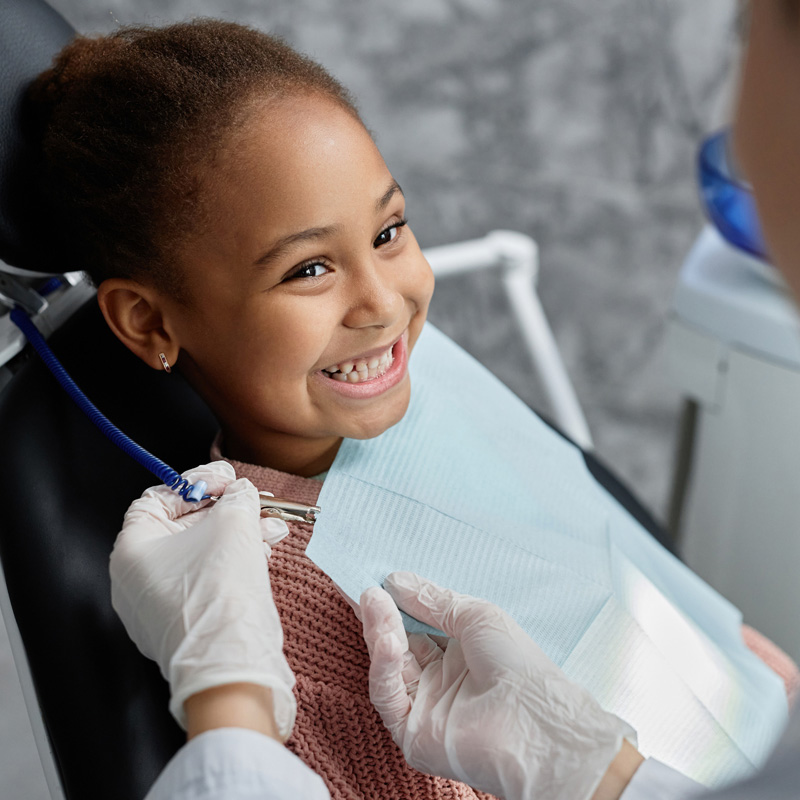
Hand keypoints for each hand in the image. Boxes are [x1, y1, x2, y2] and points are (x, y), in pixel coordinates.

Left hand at [109, 461, 295, 739]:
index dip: (196, 482)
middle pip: (184, 526)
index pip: (158, 499)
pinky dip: (235, 563)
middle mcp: (137, 580)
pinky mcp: (186, 625)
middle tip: (252, 500)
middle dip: (226, 510)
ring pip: (202, 555)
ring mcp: (160, 607)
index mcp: (131, 551)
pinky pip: (208, 581)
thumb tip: (241, 493)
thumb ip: (237, 497)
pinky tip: (265, 552)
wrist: (232, 664)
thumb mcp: (233, 523)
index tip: (227, 479)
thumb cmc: (220, 592)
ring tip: (271, 527)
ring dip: (239, 535)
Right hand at [361, 572, 637, 799]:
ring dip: (379, 631)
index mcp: (459, 653)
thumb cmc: (516, 663)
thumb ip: (432, 600)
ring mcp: (424, 707)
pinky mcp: (410, 733)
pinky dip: (383, 666)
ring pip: (389, 666)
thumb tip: (394, 580)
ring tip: (372, 601)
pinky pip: (388, 695)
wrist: (533, 722)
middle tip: (364, 587)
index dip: (397, 603)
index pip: (417, 625)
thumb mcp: (475, 615)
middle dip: (381, 614)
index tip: (376, 577)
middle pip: (398, 643)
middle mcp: (440, 680)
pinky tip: (388, 641)